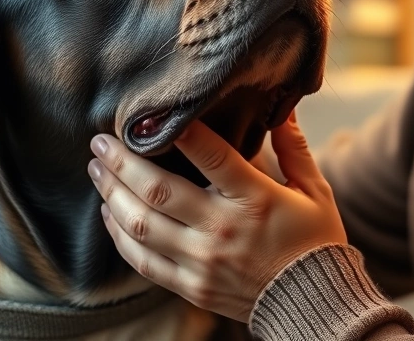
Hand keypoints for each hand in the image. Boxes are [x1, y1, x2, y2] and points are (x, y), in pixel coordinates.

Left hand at [88, 111, 347, 321]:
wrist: (314, 305)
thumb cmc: (316, 242)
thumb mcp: (314, 190)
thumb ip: (293, 148)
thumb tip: (282, 108)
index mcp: (255, 199)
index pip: (211, 155)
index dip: (178, 131)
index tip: (148, 113)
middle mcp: (222, 230)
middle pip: (158, 189)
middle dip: (122, 162)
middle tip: (100, 142)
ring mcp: (202, 262)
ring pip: (140, 225)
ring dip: (111, 194)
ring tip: (98, 171)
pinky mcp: (191, 286)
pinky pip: (143, 261)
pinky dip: (119, 236)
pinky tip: (110, 213)